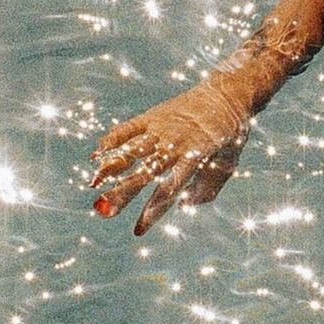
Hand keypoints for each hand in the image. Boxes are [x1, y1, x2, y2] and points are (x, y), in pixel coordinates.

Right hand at [90, 76, 251, 234]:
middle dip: (123, 192)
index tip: (137, 231)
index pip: (169, 190)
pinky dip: (111, 140)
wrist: (228, 92)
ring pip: (132, 150)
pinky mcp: (152, 116)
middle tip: (104, 211)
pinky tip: (95, 155)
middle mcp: (175, 143)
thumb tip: (181, 205)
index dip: (152, 212)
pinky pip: (128, 128)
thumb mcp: (227, 165)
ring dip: (111, 168)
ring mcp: (161, 128)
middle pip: (145, 172)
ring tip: (93, 184)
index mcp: (195, 157)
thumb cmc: (229, 135)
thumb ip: (206, 190)